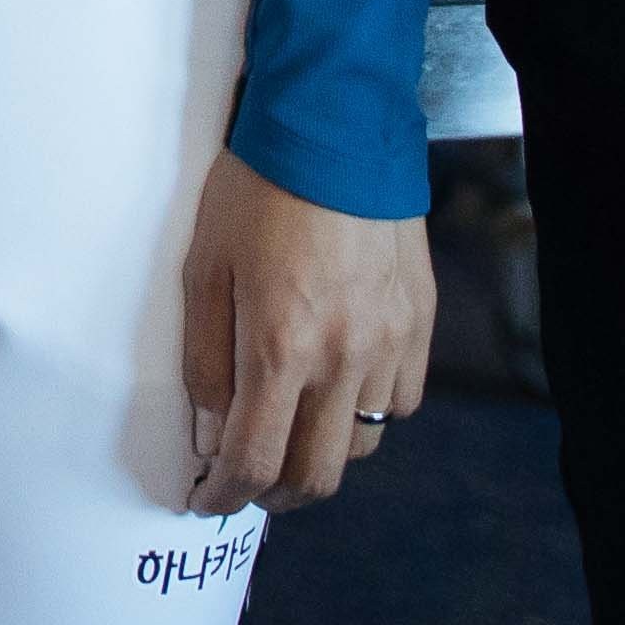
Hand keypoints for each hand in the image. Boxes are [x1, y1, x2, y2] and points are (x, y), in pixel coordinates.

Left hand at [180, 153, 431, 513]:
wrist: (339, 125)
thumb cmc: (258, 189)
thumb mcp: (203, 266)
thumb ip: (205, 356)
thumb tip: (211, 425)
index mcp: (280, 349)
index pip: (253, 461)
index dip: (224, 496)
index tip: (205, 499)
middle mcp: (343, 360)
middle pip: (316, 476)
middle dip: (272, 495)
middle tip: (245, 484)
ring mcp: (391, 345)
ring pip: (362, 445)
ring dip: (320, 456)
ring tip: (289, 436)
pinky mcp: (421, 324)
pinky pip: (399, 401)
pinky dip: (365, 413)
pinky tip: (336, 389)